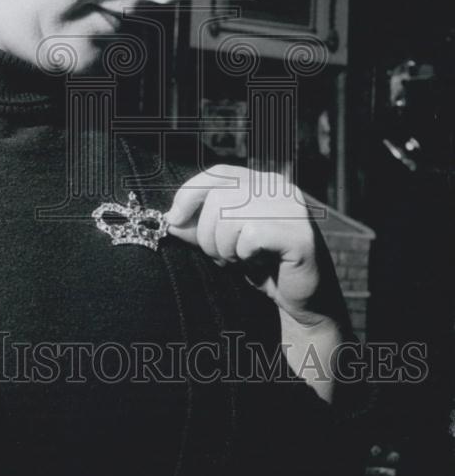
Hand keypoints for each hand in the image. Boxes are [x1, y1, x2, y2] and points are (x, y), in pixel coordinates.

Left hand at [165, 164, 343, 328]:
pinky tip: (256, 263)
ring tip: (239, 260)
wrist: (303, 301)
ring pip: (232, 216)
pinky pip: (251, 235)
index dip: (189, 194)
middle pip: (219, 197)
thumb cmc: (264, 267)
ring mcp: (293, 208)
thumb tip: (170, 220)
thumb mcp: (224, 243)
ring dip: (225, 247)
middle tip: (222, 256)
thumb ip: (198, 228)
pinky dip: (244, 254)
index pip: (218, 174)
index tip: (173, 220)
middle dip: (208, 234)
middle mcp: (280, 187)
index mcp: (263, 182)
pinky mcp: (301, 234)